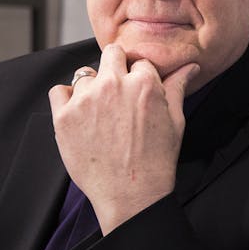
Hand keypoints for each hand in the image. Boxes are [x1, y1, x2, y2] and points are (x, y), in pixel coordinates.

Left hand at [48, 44, 198, 232]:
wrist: (131, 195)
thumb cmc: (156, 161)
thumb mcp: (175, 121)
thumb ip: (178, 87)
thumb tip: (190, 66)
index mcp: (144, 82)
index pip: (138, 61)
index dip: (138, 76)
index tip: (135, 92)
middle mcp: (113, 84)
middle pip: (110, 54)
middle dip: (115, 69)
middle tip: (117, 95)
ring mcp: (85, 99)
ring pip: (85, 75)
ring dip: (91, 88)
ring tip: (99, 114)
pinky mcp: (63, 116)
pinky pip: (58, 91)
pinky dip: (65, 99)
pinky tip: (79, 116)